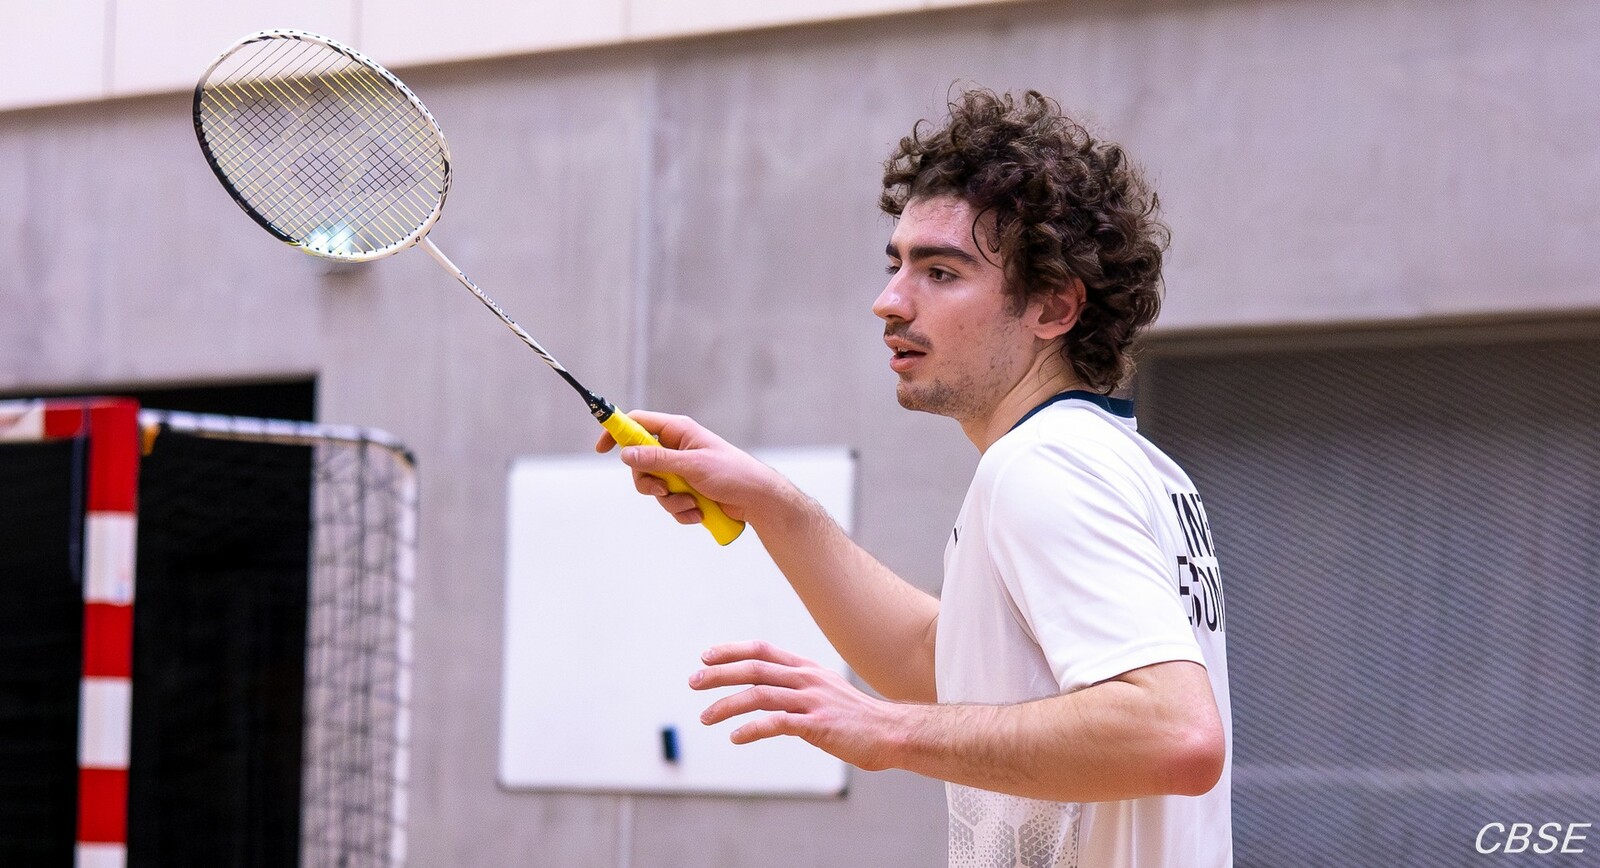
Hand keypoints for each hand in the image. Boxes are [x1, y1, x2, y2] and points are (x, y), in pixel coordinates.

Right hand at [594, 410, 783, 526]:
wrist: (756, 500)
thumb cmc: (732, 473)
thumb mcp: (692, 465)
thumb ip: (657, 460)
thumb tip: (626, 454)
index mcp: (678, 431)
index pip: (638, 423)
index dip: (617, 432)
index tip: (602, 449)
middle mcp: (676, 448)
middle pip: (640, 463)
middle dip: (650, 483)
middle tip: (664, 489)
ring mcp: (680, 471)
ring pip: (653, 487)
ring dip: (670, 501)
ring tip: (692, 504)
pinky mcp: (686, 491)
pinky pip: (668, 503)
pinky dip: (681, 511)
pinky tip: (699, 513)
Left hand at [690, 641, 910, 771]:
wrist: (891, 733)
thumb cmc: (856, 718)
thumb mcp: (825, 693)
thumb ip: (797, 690)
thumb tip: (767, 697)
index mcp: (807, 669)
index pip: (762, 650)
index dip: (732, 651)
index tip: (706, 657)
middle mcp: (807, 679)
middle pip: (754, 668)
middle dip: (719, 674)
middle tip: (693, 682)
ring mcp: (812, 701)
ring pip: (759, 695)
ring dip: (727, 705)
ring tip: (705, 717)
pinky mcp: (817, 725)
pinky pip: (777, 723)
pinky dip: (752, 729)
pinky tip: (736, 737)